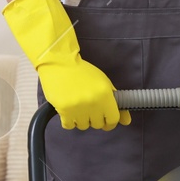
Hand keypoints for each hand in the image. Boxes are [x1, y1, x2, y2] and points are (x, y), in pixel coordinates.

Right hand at [2, 0, 129, 131]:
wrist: (53, 55)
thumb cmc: (78, 64)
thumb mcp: (101, 78)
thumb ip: (113, 98)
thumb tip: (126, 117)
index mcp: (103, 93)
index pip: (114, 119)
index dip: (112, 117)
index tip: (108, 112)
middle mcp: (90, 101)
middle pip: (100, 125)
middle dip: (97, 117)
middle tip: (91, 104)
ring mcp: (75, 106)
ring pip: (84, 126)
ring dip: (83, 118)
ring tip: (80, 102)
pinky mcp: (62, 108)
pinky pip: (69, 125)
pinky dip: (71, 119)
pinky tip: (70, 106)